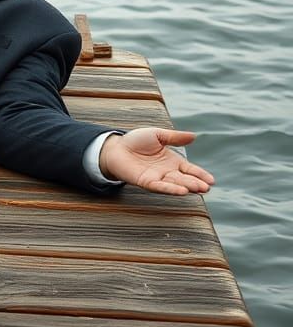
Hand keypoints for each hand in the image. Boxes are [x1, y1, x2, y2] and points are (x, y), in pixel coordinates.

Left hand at [99, 128, 214, 195]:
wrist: (116, 147)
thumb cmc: (136, 141)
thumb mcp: (157, 135)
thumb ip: (174, 137)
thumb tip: (194, 136)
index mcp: (172, 161)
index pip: (190, 169)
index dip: (200, 174)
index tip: (212, 181)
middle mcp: (167, 172)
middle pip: (185, 178)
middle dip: (196, 183)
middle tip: (207, 187)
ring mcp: (158, 178)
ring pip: (175, 184)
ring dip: (187, 187)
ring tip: (199, 189)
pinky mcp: (146, 182)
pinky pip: (160, 186)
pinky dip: (171, 189)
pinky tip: (182, 191)